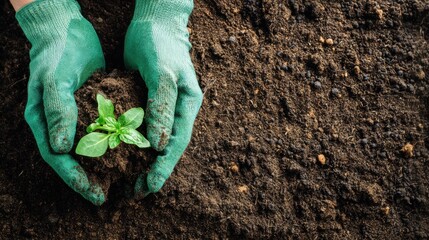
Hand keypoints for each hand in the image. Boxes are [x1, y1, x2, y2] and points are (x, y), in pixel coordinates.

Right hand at [17, 0, 105, 204]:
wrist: (67, 28)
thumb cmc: (58, 52)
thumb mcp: (56, 79)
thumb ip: (58, 111)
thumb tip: (61, 149)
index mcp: (42, 121)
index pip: (57, 158)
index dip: (74, 178)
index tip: (93, 194)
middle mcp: (57, 123)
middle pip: (73, 159)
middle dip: (90, 178)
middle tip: (107, 196)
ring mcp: (75, 117)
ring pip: (89, 147)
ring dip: (103, 165)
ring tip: (122, 180)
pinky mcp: (92, 108)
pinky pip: (102, 130)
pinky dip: (114, 142)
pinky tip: (130, 151)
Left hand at [124, 0, 202, 197]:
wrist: (152, 23)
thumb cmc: (160, 44)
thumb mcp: (162, 72)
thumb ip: (162, 105)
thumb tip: (161, 144)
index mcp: (187, 105)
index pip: (177, 142)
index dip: (165, 167)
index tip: (152, 186)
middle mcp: (176, 110)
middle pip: (166, 147)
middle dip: (153, 171)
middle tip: (136, 193)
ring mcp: (161, 107)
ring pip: (152, 141)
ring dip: (141, 162)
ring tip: (127, 183)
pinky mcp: (145, 102)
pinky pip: (138, 128)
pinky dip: (129, 144)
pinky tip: (117, 156)